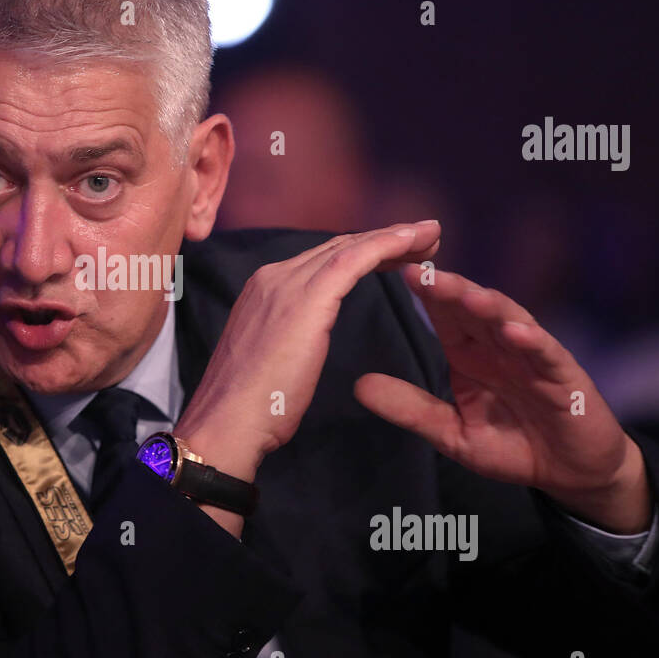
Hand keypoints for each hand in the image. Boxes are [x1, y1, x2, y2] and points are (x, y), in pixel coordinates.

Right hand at [175, 221, 441, 484]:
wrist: (228, 422)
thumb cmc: (253, 407)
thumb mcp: (272, 360)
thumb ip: (288, 338)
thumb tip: (301, 342)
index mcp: (264, 291)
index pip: (322, 261)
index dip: (363, 253)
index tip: (397, 256)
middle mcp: (273, 277)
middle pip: (338, 247)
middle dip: (384, 240)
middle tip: (424, 239)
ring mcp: (287, 284)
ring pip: (350, 247)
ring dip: (394, 238)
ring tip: (430, 236)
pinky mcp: (307, 299)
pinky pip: (355, 260)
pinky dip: (387, 245)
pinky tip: (414, 240)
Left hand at [353, 265, 650, 533]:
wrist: (571, 474)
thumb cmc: (513, 446)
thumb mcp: (452, 433)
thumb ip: (411, 409)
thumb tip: (359, 385)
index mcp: (471, 354)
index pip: (444, 315)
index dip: (423, 293)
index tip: (393, 271)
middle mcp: (500, 347)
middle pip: (472, 309)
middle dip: (447, 288)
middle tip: (418, 269)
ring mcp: (534, 358)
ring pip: (510, 321)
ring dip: (488, 305)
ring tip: (464, 293)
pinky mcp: (565, 378)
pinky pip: (547, 355)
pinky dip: (532, 341)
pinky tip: (514, 331)